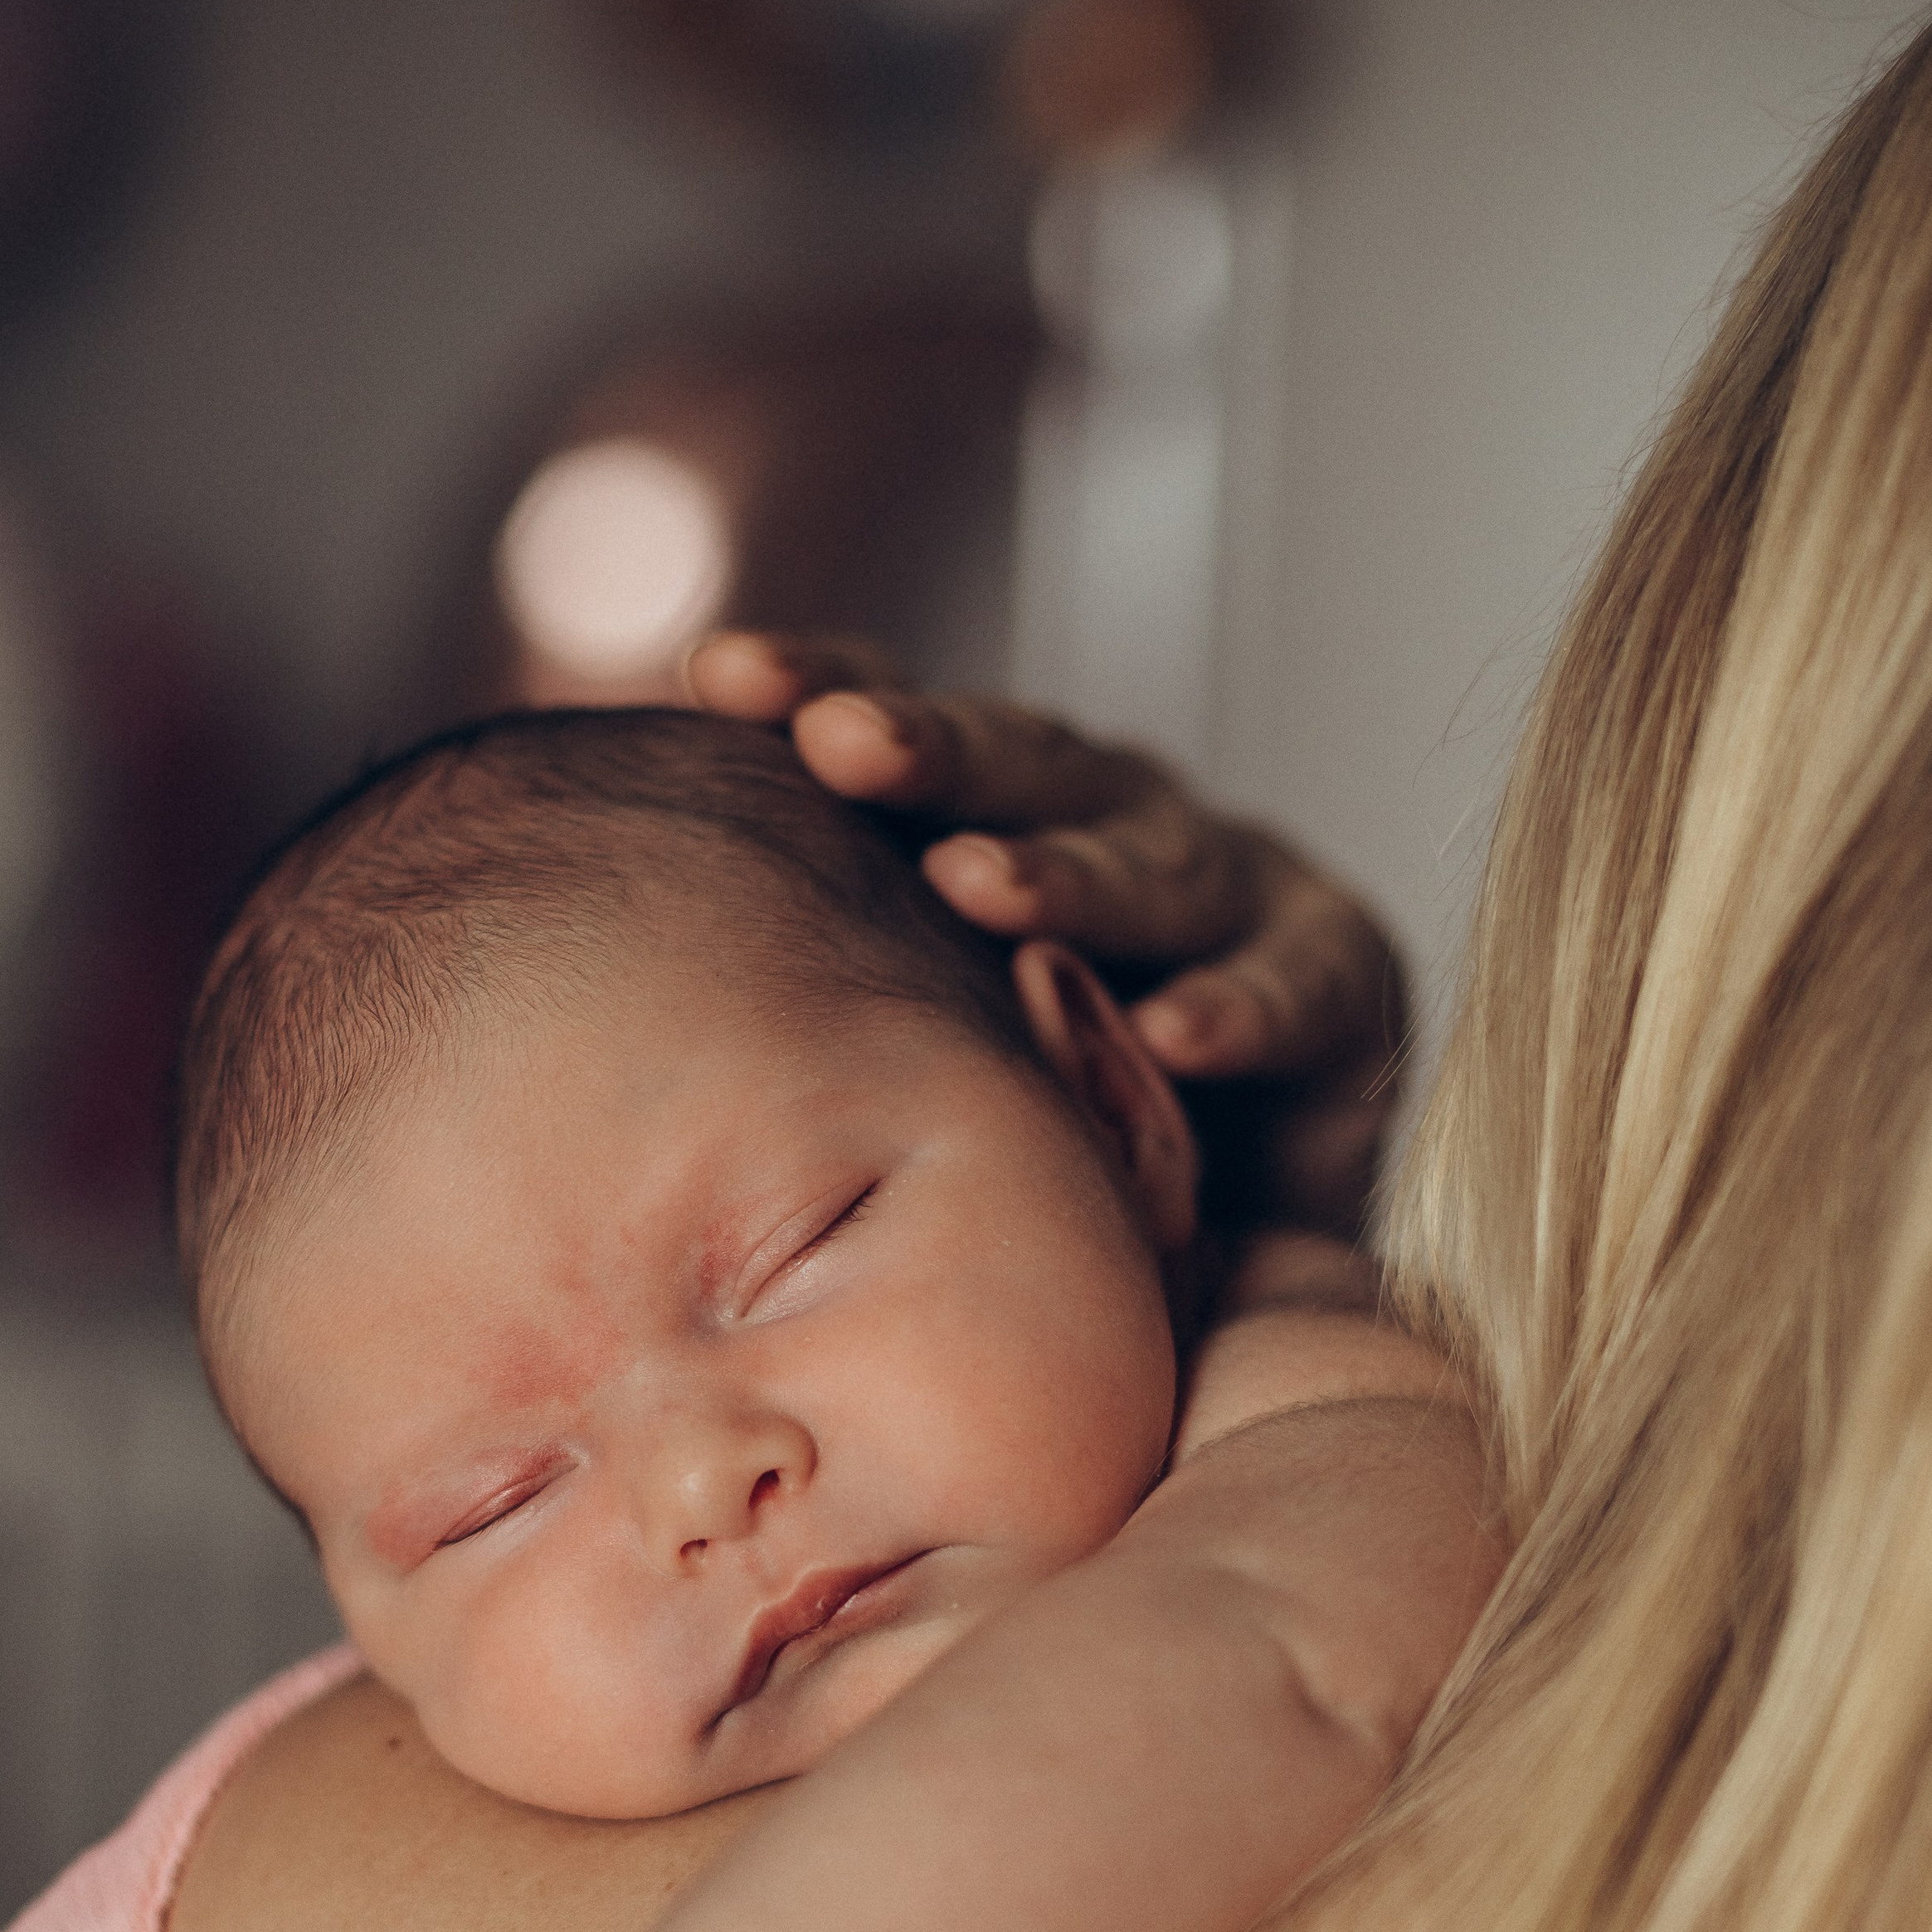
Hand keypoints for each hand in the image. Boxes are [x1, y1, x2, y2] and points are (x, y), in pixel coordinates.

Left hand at [687, 631, 1405, 1237]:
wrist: (1235, 1256)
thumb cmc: (1035, 1148)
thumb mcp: (910, 1061)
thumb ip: (808, 1006)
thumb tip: (587, 1004)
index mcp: (994, 816)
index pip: (899, 726)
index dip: (817, 684)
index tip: (712, 675)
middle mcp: (1111, 822)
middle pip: (1023, 759)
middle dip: (933, 747)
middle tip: (840, 748)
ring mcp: (1235, 887)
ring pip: (1152, 855)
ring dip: (1067, 871)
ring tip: (979, 893)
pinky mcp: (1345, 974)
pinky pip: (1299, 984)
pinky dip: (1240, 1006)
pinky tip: (1174, 1037)